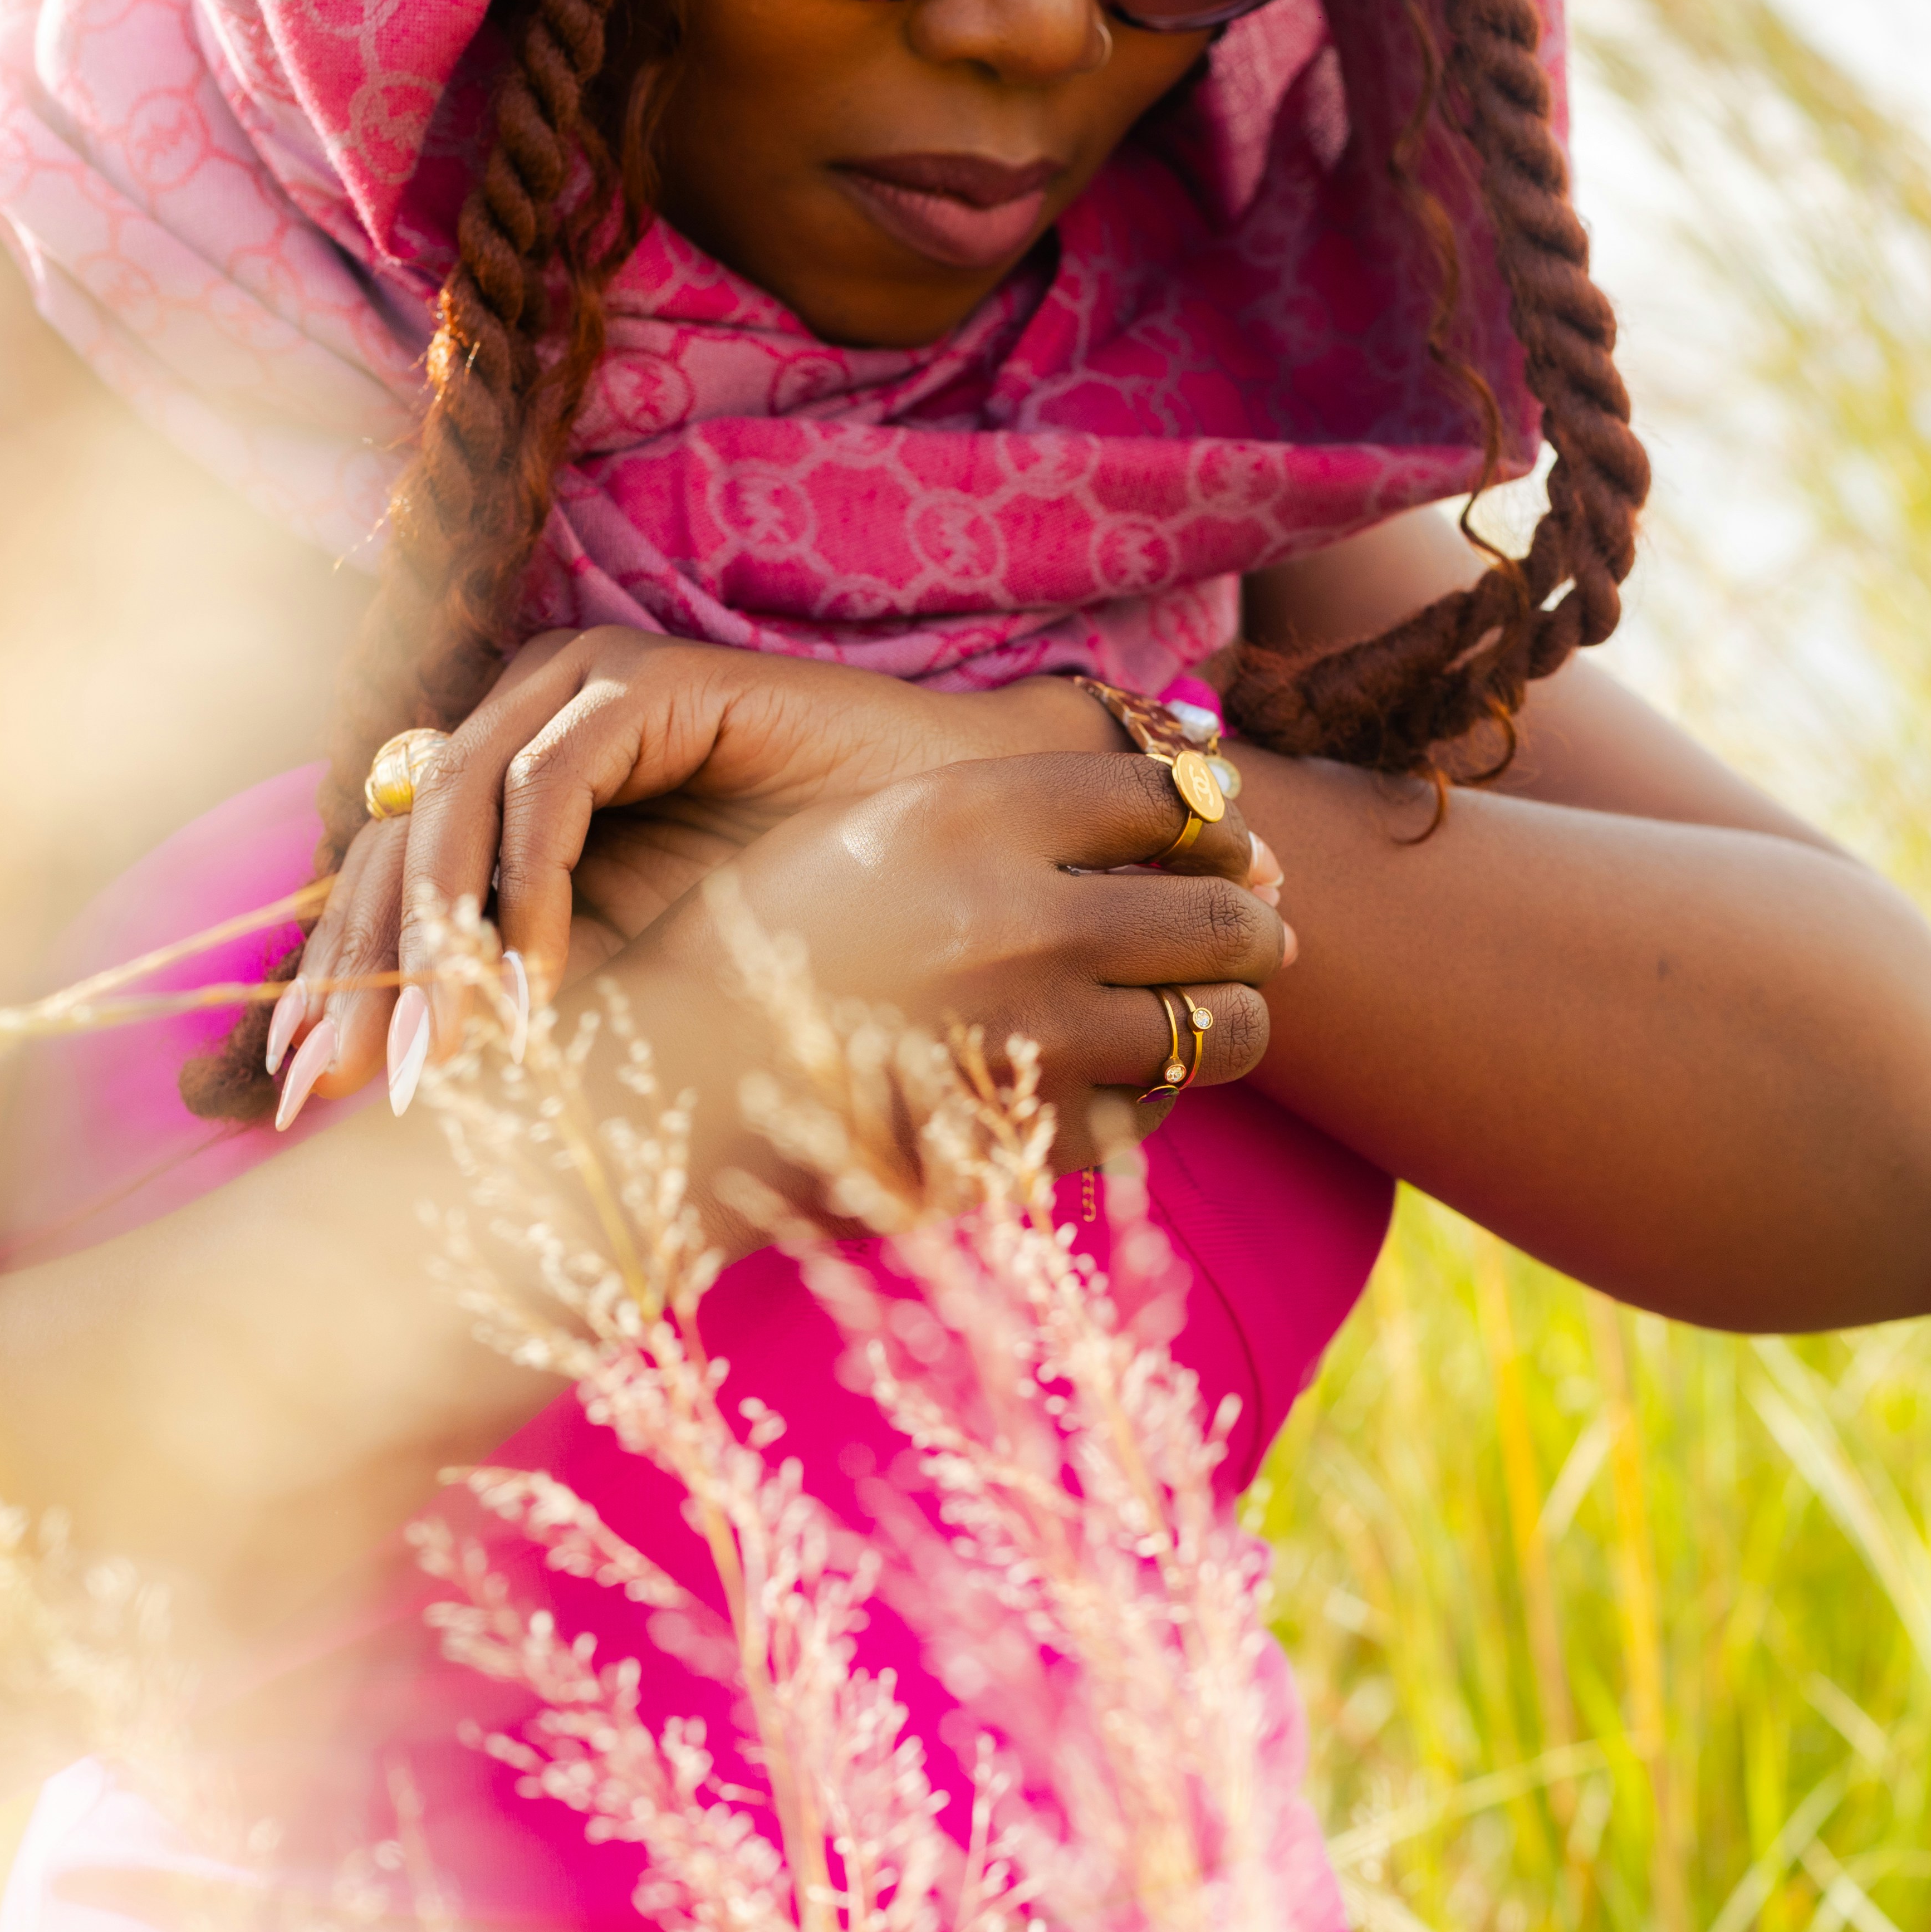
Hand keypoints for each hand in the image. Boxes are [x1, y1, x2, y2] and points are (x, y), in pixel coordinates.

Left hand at [269, 632, 1120, 1120]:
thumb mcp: (630, 983)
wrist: (948, 864)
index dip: (329, 981)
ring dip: (438, 941)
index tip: (295, 1094)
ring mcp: (581, 689)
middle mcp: (523, 724)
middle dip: (356, 973)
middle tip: (334, 1089)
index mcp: (503, 791)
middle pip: (389, 840)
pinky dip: (530, 888)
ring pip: (449, 805)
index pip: (378, 877)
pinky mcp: (647, 682)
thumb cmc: (800, 933)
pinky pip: (550, 784)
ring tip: (442, 1058)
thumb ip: (527, 1008)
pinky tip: (537, 988)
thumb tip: (401, 1097)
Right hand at [634, 731, 1287, 1183]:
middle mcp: (1025, 914)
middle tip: (1264, 939)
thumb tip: (1136, 810)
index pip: (1167, 797)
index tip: (1226, 840)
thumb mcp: (861, 833)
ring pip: (1215, 1028)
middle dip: (1256, 929)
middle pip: (1220, 915)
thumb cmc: (750, 951)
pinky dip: (1150, 1101)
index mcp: (975, 813)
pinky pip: (1147, 1115)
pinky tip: (1125, 1087)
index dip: (1217, 820)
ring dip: (1233, 1022)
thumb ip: (990, 818)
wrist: (666, 1087)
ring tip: (1224, 1019)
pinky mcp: (1032, 1134)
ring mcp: (1037, 1032)